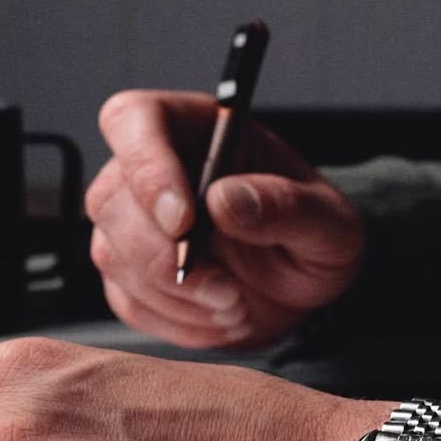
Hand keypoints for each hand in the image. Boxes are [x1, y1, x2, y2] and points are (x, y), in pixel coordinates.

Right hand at [85, 90, 363, 349]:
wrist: (303, 287)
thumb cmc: (313, 237)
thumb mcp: (329, 223)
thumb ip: (286, 206)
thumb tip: (225, 199)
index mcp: (197, 128)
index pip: (135, 120)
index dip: (148, 169)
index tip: (184, 222)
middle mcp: (153, 167)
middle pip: (112, 198)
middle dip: (167, 258)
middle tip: (226, 290)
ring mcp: (131, 220)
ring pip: (111, 253)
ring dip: (177, 296)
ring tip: (234, 305)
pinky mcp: (128, 271)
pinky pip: (127, 300)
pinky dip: (175, 321)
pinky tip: (216, 316)